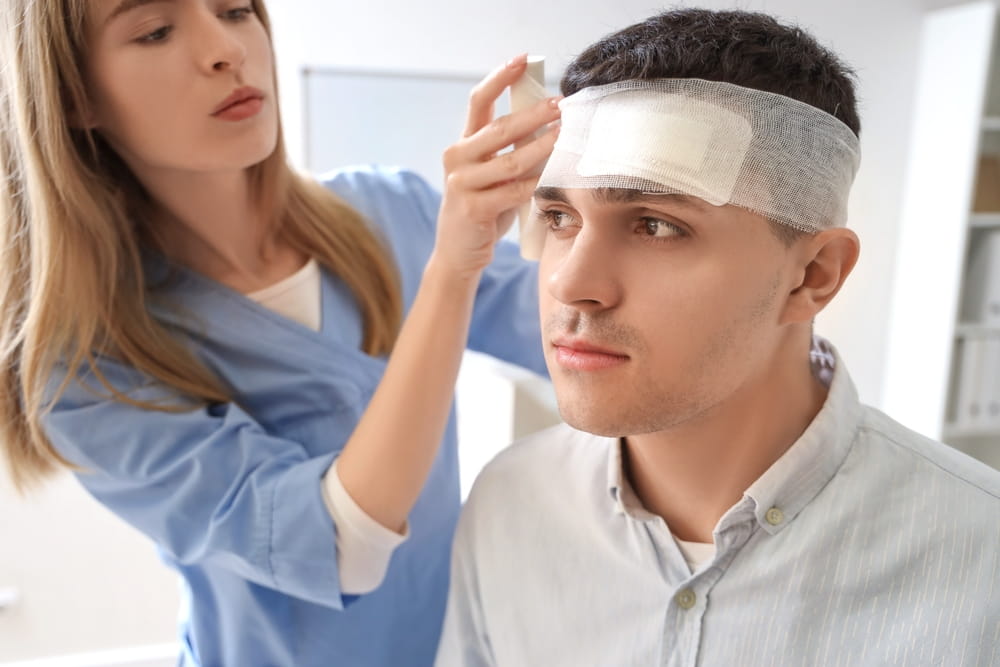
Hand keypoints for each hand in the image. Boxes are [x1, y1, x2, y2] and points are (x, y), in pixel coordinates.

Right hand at [432, 55, 561, 278]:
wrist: (458, 253)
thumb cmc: (482, 210)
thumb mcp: (491, 176)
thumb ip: (508, 152)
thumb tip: (549, 125)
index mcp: (462, 145)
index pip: (478, 101)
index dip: (499, 78)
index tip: (521, 60)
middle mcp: (457, 159)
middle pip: (499, 128)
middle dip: (534, 114)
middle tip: (561, 105)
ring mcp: (461, 184)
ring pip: (511, 160)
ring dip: (543, 147)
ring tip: (566, 137)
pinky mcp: (472, 208)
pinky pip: (513, 191)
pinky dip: (537, 183)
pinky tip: (554, 177)